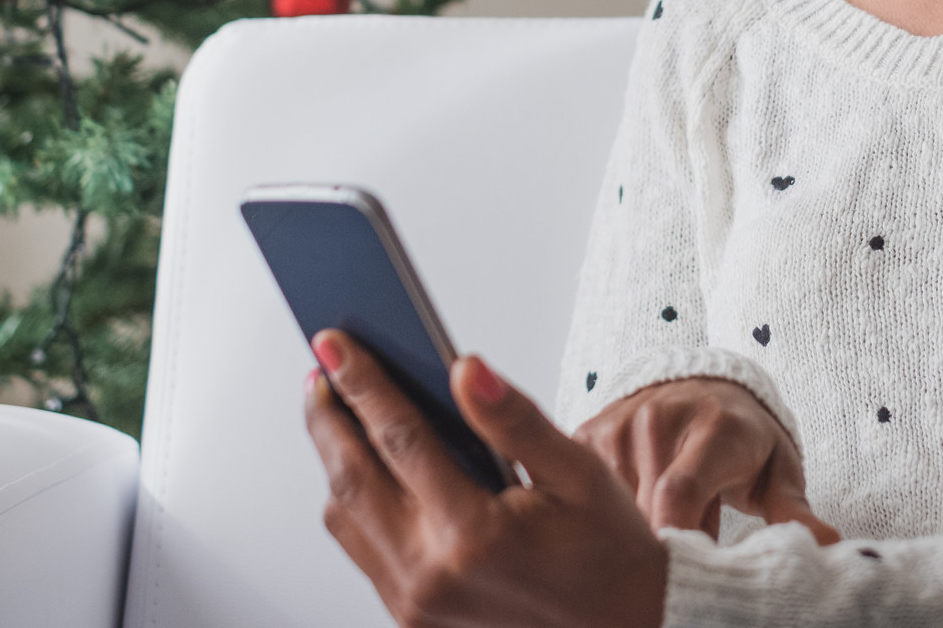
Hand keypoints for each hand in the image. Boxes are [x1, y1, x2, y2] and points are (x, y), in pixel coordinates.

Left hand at [304, 330, 666, 627]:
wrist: (622, 625)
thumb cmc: (606, 548)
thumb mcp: (576, 472)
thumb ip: (512, 418)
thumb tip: (463, 368)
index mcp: (475, 535)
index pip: (399, 440)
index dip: (362, 384)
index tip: (334, 343)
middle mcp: (432, 576)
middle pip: (350, 479)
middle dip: (327, 416)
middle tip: (320, 367)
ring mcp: (415, 605)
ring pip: (344, 518)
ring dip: (334, 460)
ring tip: (337, 410)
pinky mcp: (411, 618)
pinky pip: (362, 550)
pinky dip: (354, 503)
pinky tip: (368, 466)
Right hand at [574, 377, 838, 543]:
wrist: (704, 386)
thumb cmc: (748, 442)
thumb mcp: (778, 473)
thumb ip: (794, 512)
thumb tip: (830, 546)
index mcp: (714, 431)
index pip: (680, 492)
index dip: (675, 538)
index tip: (684, 567)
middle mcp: (659, 421)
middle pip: (645, 512)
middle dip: (663, 542)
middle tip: (687, 547)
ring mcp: (618, 425)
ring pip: (613, 507)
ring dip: (635, 527)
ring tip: (664, 522)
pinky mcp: (588, 433)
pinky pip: (589, 491)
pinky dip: (608, 510)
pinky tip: (631, 505)